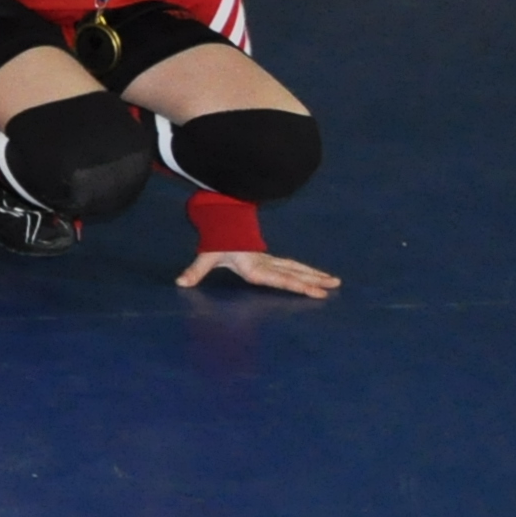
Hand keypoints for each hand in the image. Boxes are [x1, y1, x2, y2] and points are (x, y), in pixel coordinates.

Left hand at [179, 248, 342, 299]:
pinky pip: (293, 267)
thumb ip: (196, 270)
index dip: (298, 285)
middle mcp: (267, 265)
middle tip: (334, 287)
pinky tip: (320, 277)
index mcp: (255, 268)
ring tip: (335, 281)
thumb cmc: (217, 242)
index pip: (280, 279)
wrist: (224, 224)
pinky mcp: (272, 262)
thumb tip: (180, 282)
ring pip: (297, 269)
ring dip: (316, 275)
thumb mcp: (207, 256)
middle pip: (294, 273)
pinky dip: (308, 272)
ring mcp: (271, 263)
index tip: (316, 292)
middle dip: (314, 281)